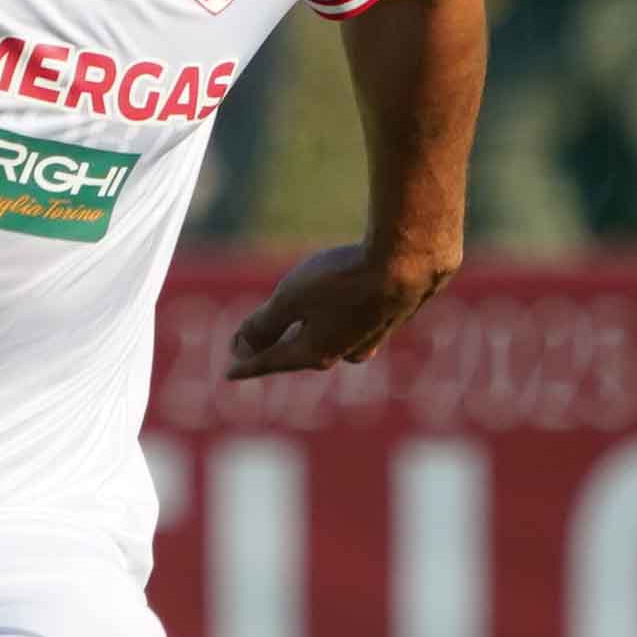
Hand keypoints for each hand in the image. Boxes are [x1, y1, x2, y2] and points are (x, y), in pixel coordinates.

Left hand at [224, 241, 456, 380]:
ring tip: (299, 325)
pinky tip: (344, 307)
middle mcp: (343, 352)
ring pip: (331, 341)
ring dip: (311, 334)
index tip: (227, 374)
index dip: (246, 364)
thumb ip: (263, 324)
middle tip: (254, 342)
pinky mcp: (389, 317)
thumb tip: (241, 345)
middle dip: (277, 347)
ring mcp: (370, 337)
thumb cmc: (344, 279)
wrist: (409, 262)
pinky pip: (354, 324)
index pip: (270, 360)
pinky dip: (338, 319)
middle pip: (300, 352)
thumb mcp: (290, 298)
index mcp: (315, 353)